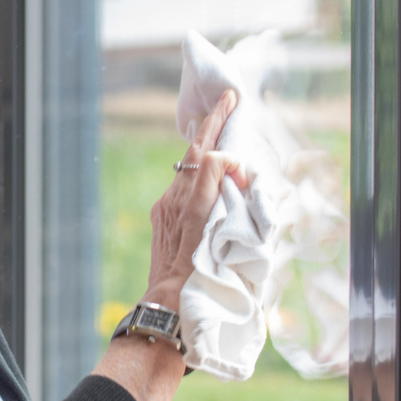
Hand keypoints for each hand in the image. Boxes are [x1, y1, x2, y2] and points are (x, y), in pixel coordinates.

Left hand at [143, 90, 248, 308]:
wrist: (169, 301)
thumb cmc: (200, 278)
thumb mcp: (221, 238)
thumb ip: (224, 195)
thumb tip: (229, 169)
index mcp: (193, 204)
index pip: (208, 156)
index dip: (225, 142)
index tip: (240, 145)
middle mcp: (175, 199)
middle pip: (194, 151)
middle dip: (212, 123)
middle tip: (227, 99)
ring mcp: (166, 206)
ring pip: (186, 166)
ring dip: (203, 145)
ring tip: (217, 125)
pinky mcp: (161, 214)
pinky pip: (180, 184)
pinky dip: (195, 171)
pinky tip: (204, 168)